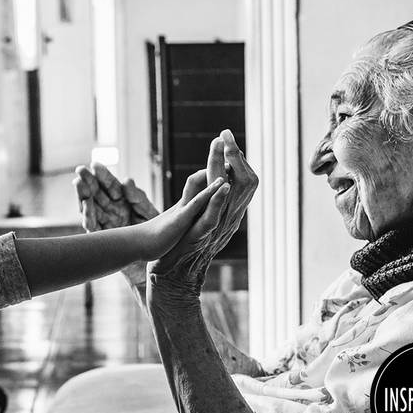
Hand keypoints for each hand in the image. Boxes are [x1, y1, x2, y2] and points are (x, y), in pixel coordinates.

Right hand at [73, 163, 160, 285]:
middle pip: (97, 193)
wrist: (157, 259)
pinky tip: (85, 206)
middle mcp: (112, 210)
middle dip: (88, 181)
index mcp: (123, 201)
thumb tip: (126, 181)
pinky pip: (93, 227)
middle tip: (80, 170)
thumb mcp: (149, 214)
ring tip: (78, 184)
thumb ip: (138, 198)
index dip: (103, 175)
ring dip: (83, 196)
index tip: (95, 164)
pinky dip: (88, 216)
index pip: (111, 185)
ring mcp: (106, 224)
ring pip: (91, 207)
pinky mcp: (104, 239)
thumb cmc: (157, 234)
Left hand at [150, 129, 257, 287]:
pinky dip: (218, 200)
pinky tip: (222, 185)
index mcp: (226, 213)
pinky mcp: (200, 237)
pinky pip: (213, 217)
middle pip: (241, 184)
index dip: (236, 160)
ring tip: (227, 149)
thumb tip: (207, 178)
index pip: (239, 181)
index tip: (227, 138)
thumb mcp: (194, 217)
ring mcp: (215, 229)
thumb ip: (202, 198)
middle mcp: (226, 220)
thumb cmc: (179, 246)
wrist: (171, 276)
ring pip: (229, 197)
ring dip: (227, 171)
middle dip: (235, 158)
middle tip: (226, 135)